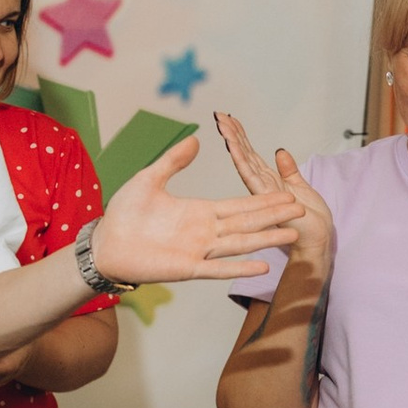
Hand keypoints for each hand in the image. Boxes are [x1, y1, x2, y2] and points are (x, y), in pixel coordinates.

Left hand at [94, 131, 300, 287]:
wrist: (105, 243)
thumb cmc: (124, 214)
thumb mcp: (150, 179)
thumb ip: (173, 161)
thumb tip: (195, 140)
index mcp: (200, 211)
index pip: (239, 204)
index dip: (264, 200)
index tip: (287, 193)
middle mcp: (205, 231)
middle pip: (248, 222)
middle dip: (274, 216)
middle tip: (302, 210)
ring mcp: (199, 250)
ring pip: (240, 243)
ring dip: (266, 239)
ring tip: (292, 234)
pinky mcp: (187, 268)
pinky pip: (218, 268)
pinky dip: (240, 267)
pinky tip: (262, 264)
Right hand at [212, 114, 335, 274]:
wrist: (317, 242)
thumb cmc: (310, 222)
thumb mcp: (301, 187)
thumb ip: (289, 171)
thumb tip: (280, 151)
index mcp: (267, 183)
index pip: (250, 155)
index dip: (241, 136)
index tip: (230, 119)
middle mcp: (260, 187)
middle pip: (243, 155)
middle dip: (232, 134)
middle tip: (219, 115)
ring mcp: (261, 192)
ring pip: (243, 162)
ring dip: (233, 142)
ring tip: (222, 124)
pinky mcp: (265, 198)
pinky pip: (250, 175)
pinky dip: (241, 159)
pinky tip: (232, 145)